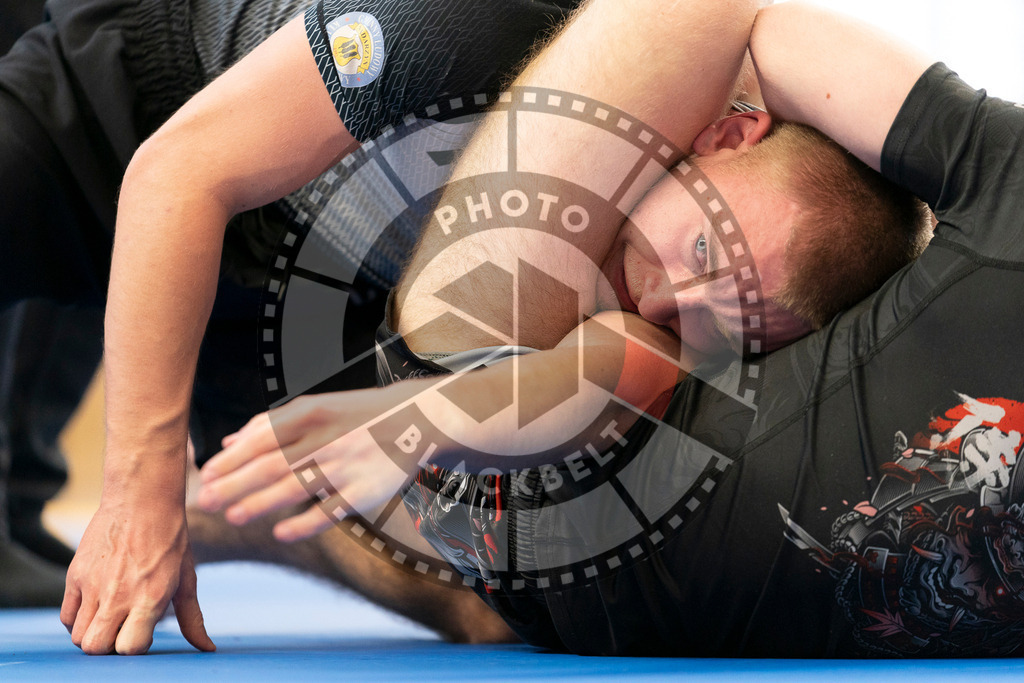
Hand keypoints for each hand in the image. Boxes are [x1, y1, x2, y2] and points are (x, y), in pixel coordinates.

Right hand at [61, 502, 214, 654]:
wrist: (142, 499)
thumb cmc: (171, 539)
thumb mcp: (186, 578)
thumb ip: (192, 618)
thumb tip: (206, 648)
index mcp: (150, 598)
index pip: (129, 648)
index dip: (136, 647)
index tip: (143, 634)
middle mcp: (118, 595)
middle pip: (96, 648)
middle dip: (110, 646)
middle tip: (123, 629)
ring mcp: (93, 585)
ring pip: (78, 636)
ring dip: (94, 633)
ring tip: (112, 616)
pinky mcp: (75, 575)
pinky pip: (66, 617)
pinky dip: (78, 620)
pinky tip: (97, 607)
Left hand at [197, 386, 432, 541]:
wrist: (413, 420)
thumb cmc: (354, 415)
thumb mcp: (315, 407)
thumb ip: (271, 423)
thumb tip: (228, 443)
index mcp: (310, 415)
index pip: (262, 439)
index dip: (232, 460)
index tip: (208, 476)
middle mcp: (326, 439)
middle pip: (272, 465)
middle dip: (235, 485)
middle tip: (206, 502)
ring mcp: (346, 466)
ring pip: (296, 488)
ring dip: (261, 504)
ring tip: (233, 517)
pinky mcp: (364, 491)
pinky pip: (329, 511)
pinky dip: (304, 524)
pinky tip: (280, 533)